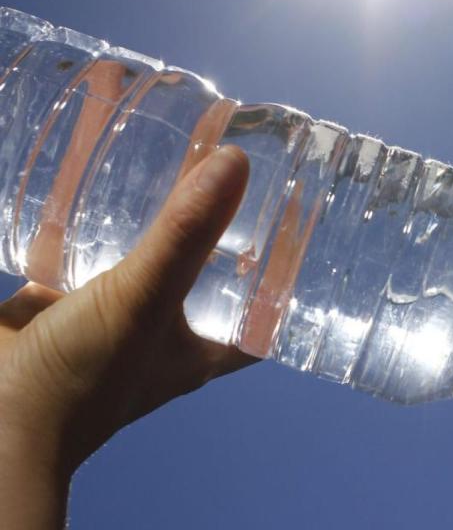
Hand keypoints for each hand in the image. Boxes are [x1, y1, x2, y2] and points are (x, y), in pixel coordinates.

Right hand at [0, 146, 256, 527]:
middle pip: (209, 280)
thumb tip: (237, 163)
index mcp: (202, 350)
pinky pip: (90, 261)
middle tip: (240, 179)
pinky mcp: (63, 307)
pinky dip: (98, 228)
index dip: (286, 278)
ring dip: (161, 228)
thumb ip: (186, 235)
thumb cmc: (83, 376)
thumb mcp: (146, 298)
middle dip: (222, 237)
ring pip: (149, 266)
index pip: (264, 315)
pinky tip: (104, 187)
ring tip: (181, 169)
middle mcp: (163, 336)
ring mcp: (113, 322)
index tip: (302, 229)